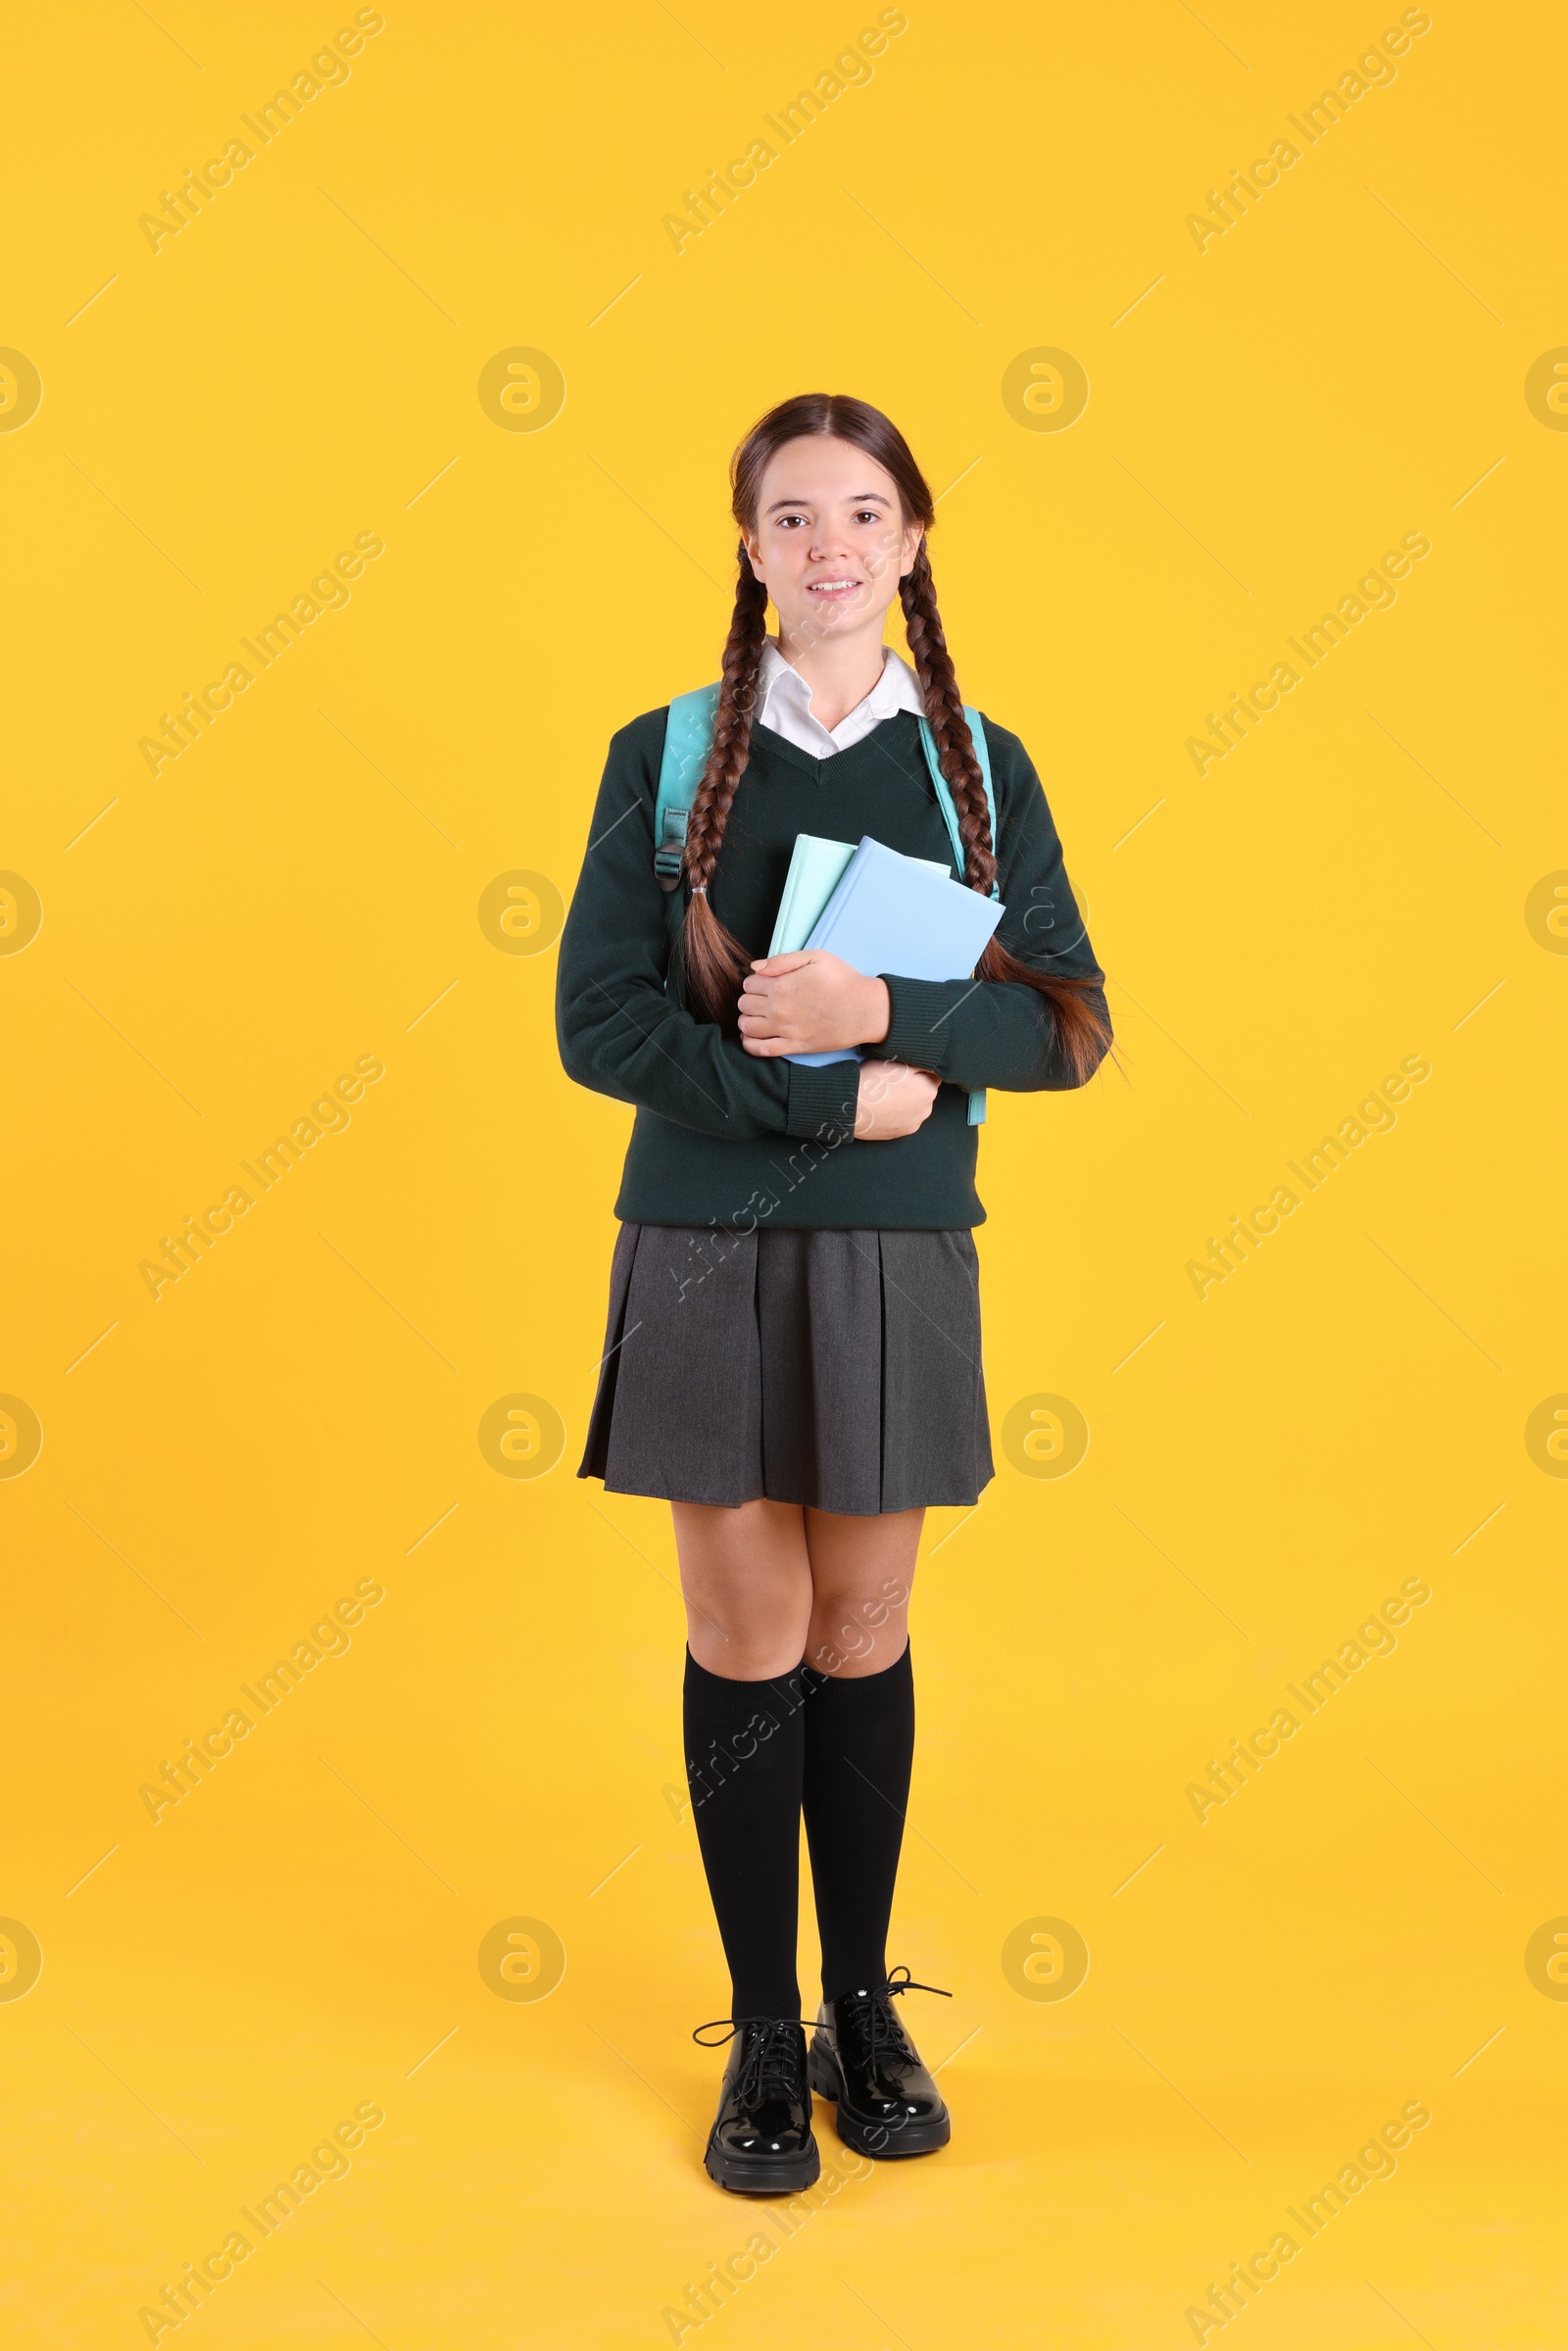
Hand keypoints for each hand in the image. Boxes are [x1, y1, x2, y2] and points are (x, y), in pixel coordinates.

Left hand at [738, 950, 889, 1056]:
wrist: (865, 1010)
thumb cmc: (843, 981)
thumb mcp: (815, 958)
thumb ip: (782, 960)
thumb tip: (755, 967)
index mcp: (781, 985)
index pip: (748, 983)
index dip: (755, 981)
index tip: (766, 983)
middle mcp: (778, 1009)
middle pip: (744, 1004)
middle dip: (749, 999)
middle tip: (763, 999)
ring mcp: (784, 1030)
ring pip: (746, 1026)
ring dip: (747, 1020)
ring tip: (757, 1016)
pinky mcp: (794, 1046)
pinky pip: (761, 1050)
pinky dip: (750, 1044)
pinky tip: (752, 1037)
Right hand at [855, 1060, 938, 1139]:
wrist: (851, 1108)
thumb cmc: (874, 1081)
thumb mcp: (900, 1060)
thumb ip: (920, 1062)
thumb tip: (930, 1064)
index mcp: (929, 1091)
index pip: (932, 1075)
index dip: (916, 1069)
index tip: (902, 1068)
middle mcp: (925, 1111)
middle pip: (921, 1093)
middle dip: (911, 1086)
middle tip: (890, 1081)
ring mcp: (911, 1125)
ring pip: (910, 1108)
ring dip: (901, 1101)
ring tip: (883, 1095)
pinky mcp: (896, 1135)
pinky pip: (898, 1120)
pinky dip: (892, 1114)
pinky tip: (880, 1107)